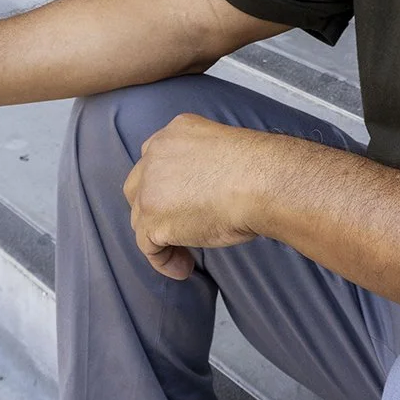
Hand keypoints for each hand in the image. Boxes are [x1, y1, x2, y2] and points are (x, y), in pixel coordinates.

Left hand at [122, 114, 269, 279]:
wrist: (260, 181)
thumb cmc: (259, 169)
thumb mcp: (224, 152)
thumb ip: (203, 165)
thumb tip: (205, 194)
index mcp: (175, 131)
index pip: (157, 160)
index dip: (165, 185)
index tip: (182, 203)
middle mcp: (155, 153)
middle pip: (139, 186)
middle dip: (154, 208)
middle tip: (177, 227)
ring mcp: (150, 186)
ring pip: (141, 216)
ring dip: (159, 236)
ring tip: (184, 256)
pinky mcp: (152, 217)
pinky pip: (148, 246)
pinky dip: (164, 261)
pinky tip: (183, 268)